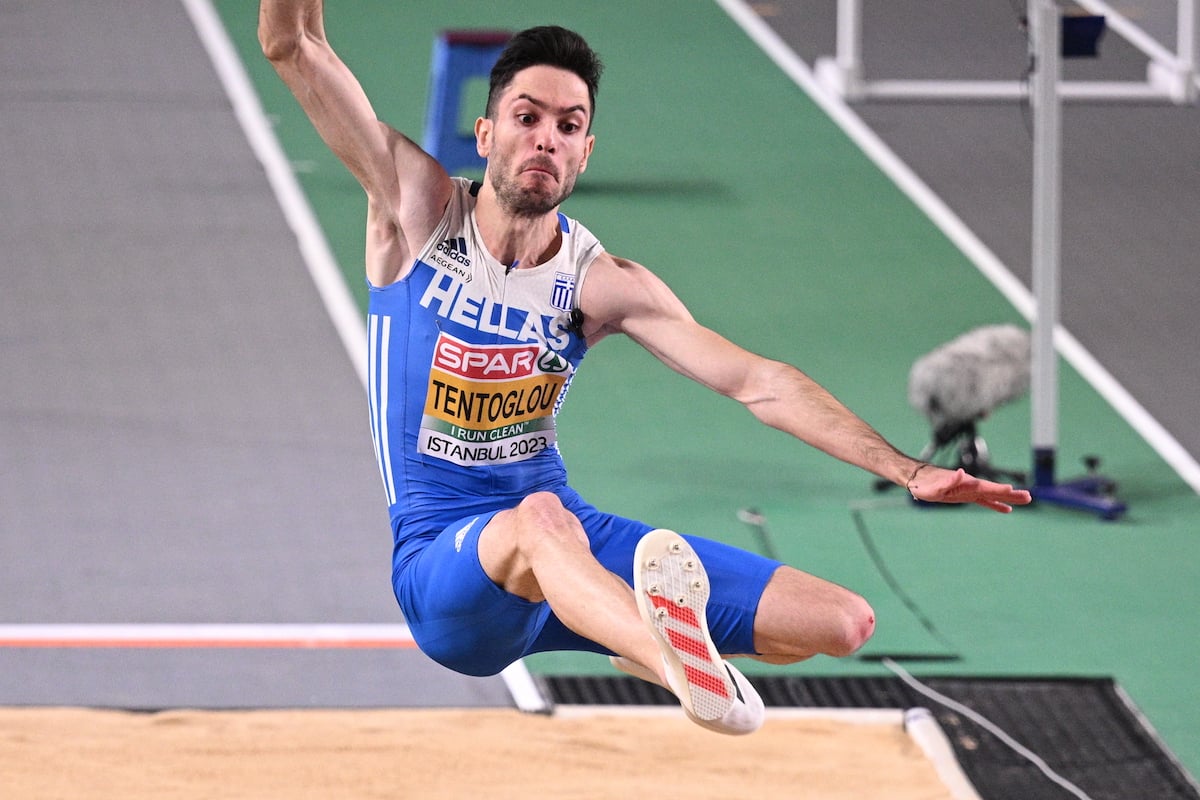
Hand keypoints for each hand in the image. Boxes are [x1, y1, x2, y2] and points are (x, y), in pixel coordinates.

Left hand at [907, 466, 1031, 512]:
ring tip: (1026, 499)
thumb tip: (960, 472)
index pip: (986, 488)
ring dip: (1009, 498)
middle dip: (1011, 494)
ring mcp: (970, 491)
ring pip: (993, 495)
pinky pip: (985, 501)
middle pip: (995, 491)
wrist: (919, 481)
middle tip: (1029, 497)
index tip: (1012, 490)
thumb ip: (948, 481)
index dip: (998, 490)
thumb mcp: (935, 486)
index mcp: (966, 484)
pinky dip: (996, 505)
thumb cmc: (926, 485)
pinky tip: (1007, 509)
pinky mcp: (967, 496)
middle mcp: (971, 486)